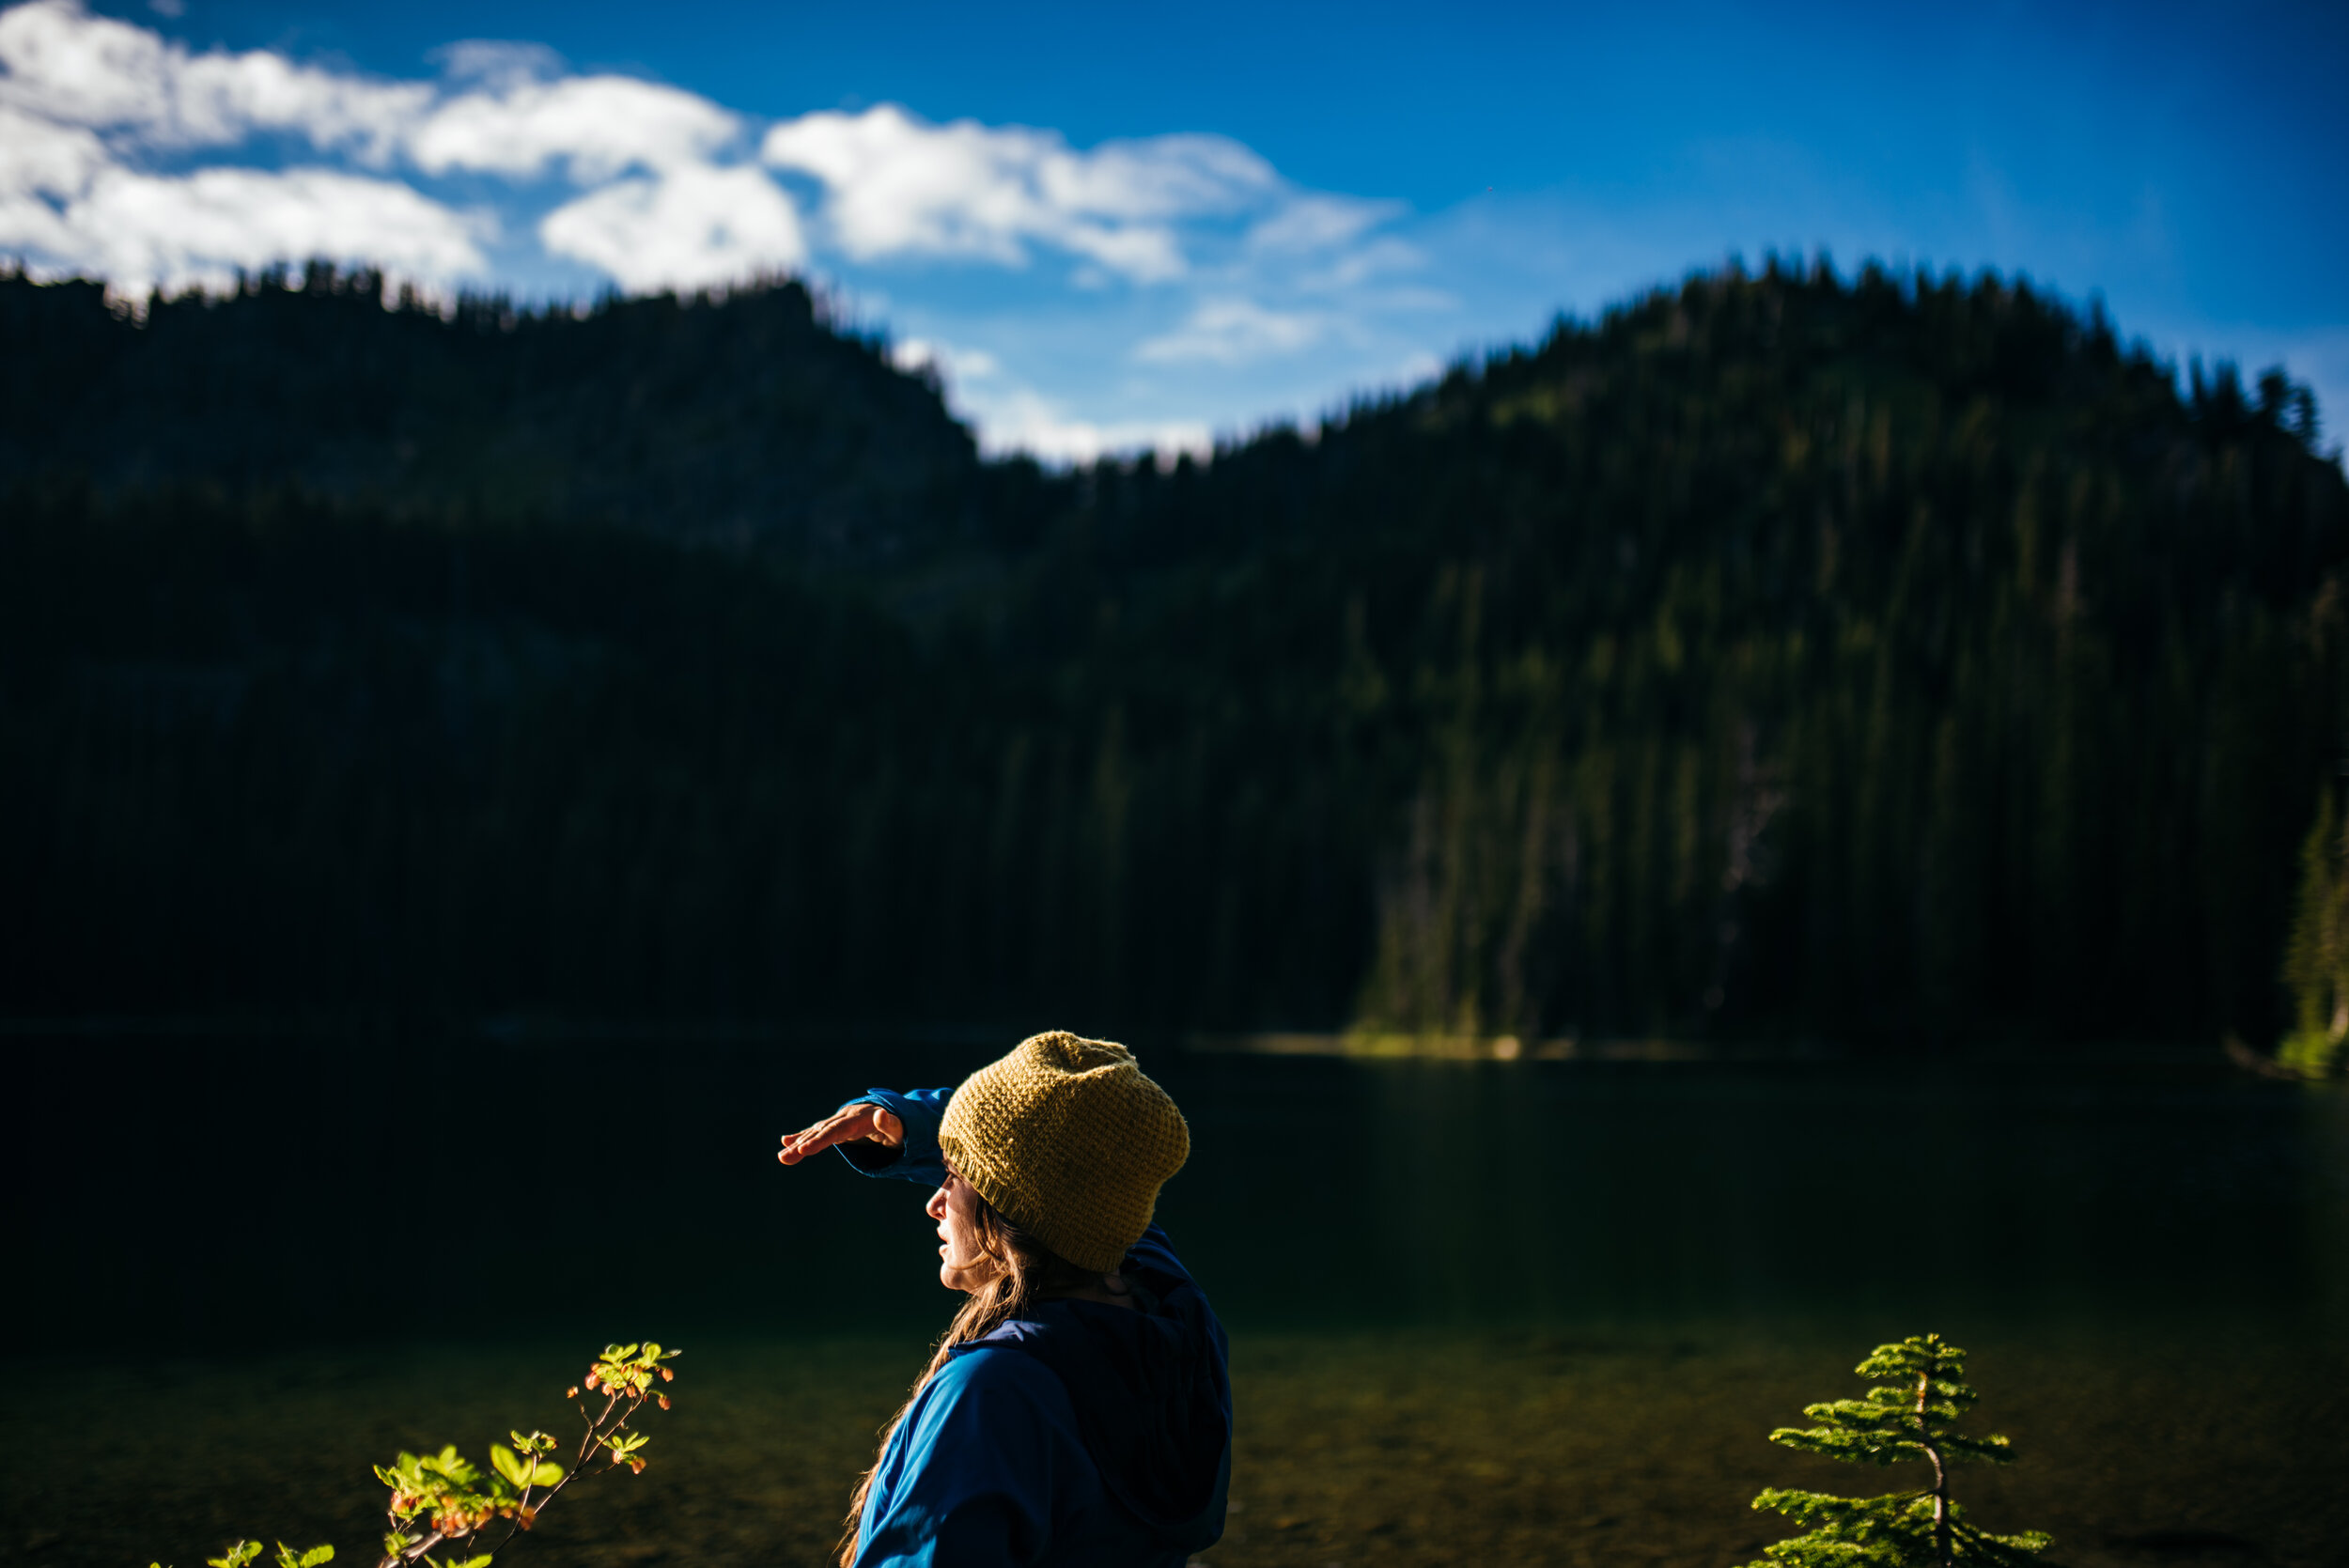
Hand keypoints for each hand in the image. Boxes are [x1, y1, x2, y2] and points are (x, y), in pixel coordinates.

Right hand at [777, 1103, 904, 1165]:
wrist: (895, 1117)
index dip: (820, 1140)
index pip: (837, 1131)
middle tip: (784, 1158)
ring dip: (798, 1145)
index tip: (804, 1149)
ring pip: (816, 1133)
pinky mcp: (836, 1128)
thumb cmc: (899, 1127)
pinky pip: (817, 1133)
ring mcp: (839, 1122)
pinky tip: (786, 1142)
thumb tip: (881, 1115)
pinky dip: (802, 1137)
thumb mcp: (899, 1128)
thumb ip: (890, 1124)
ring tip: (782, 1157)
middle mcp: (845, 1117)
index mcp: (858, 1118)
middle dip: (803, 1145)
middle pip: (821, 1132)